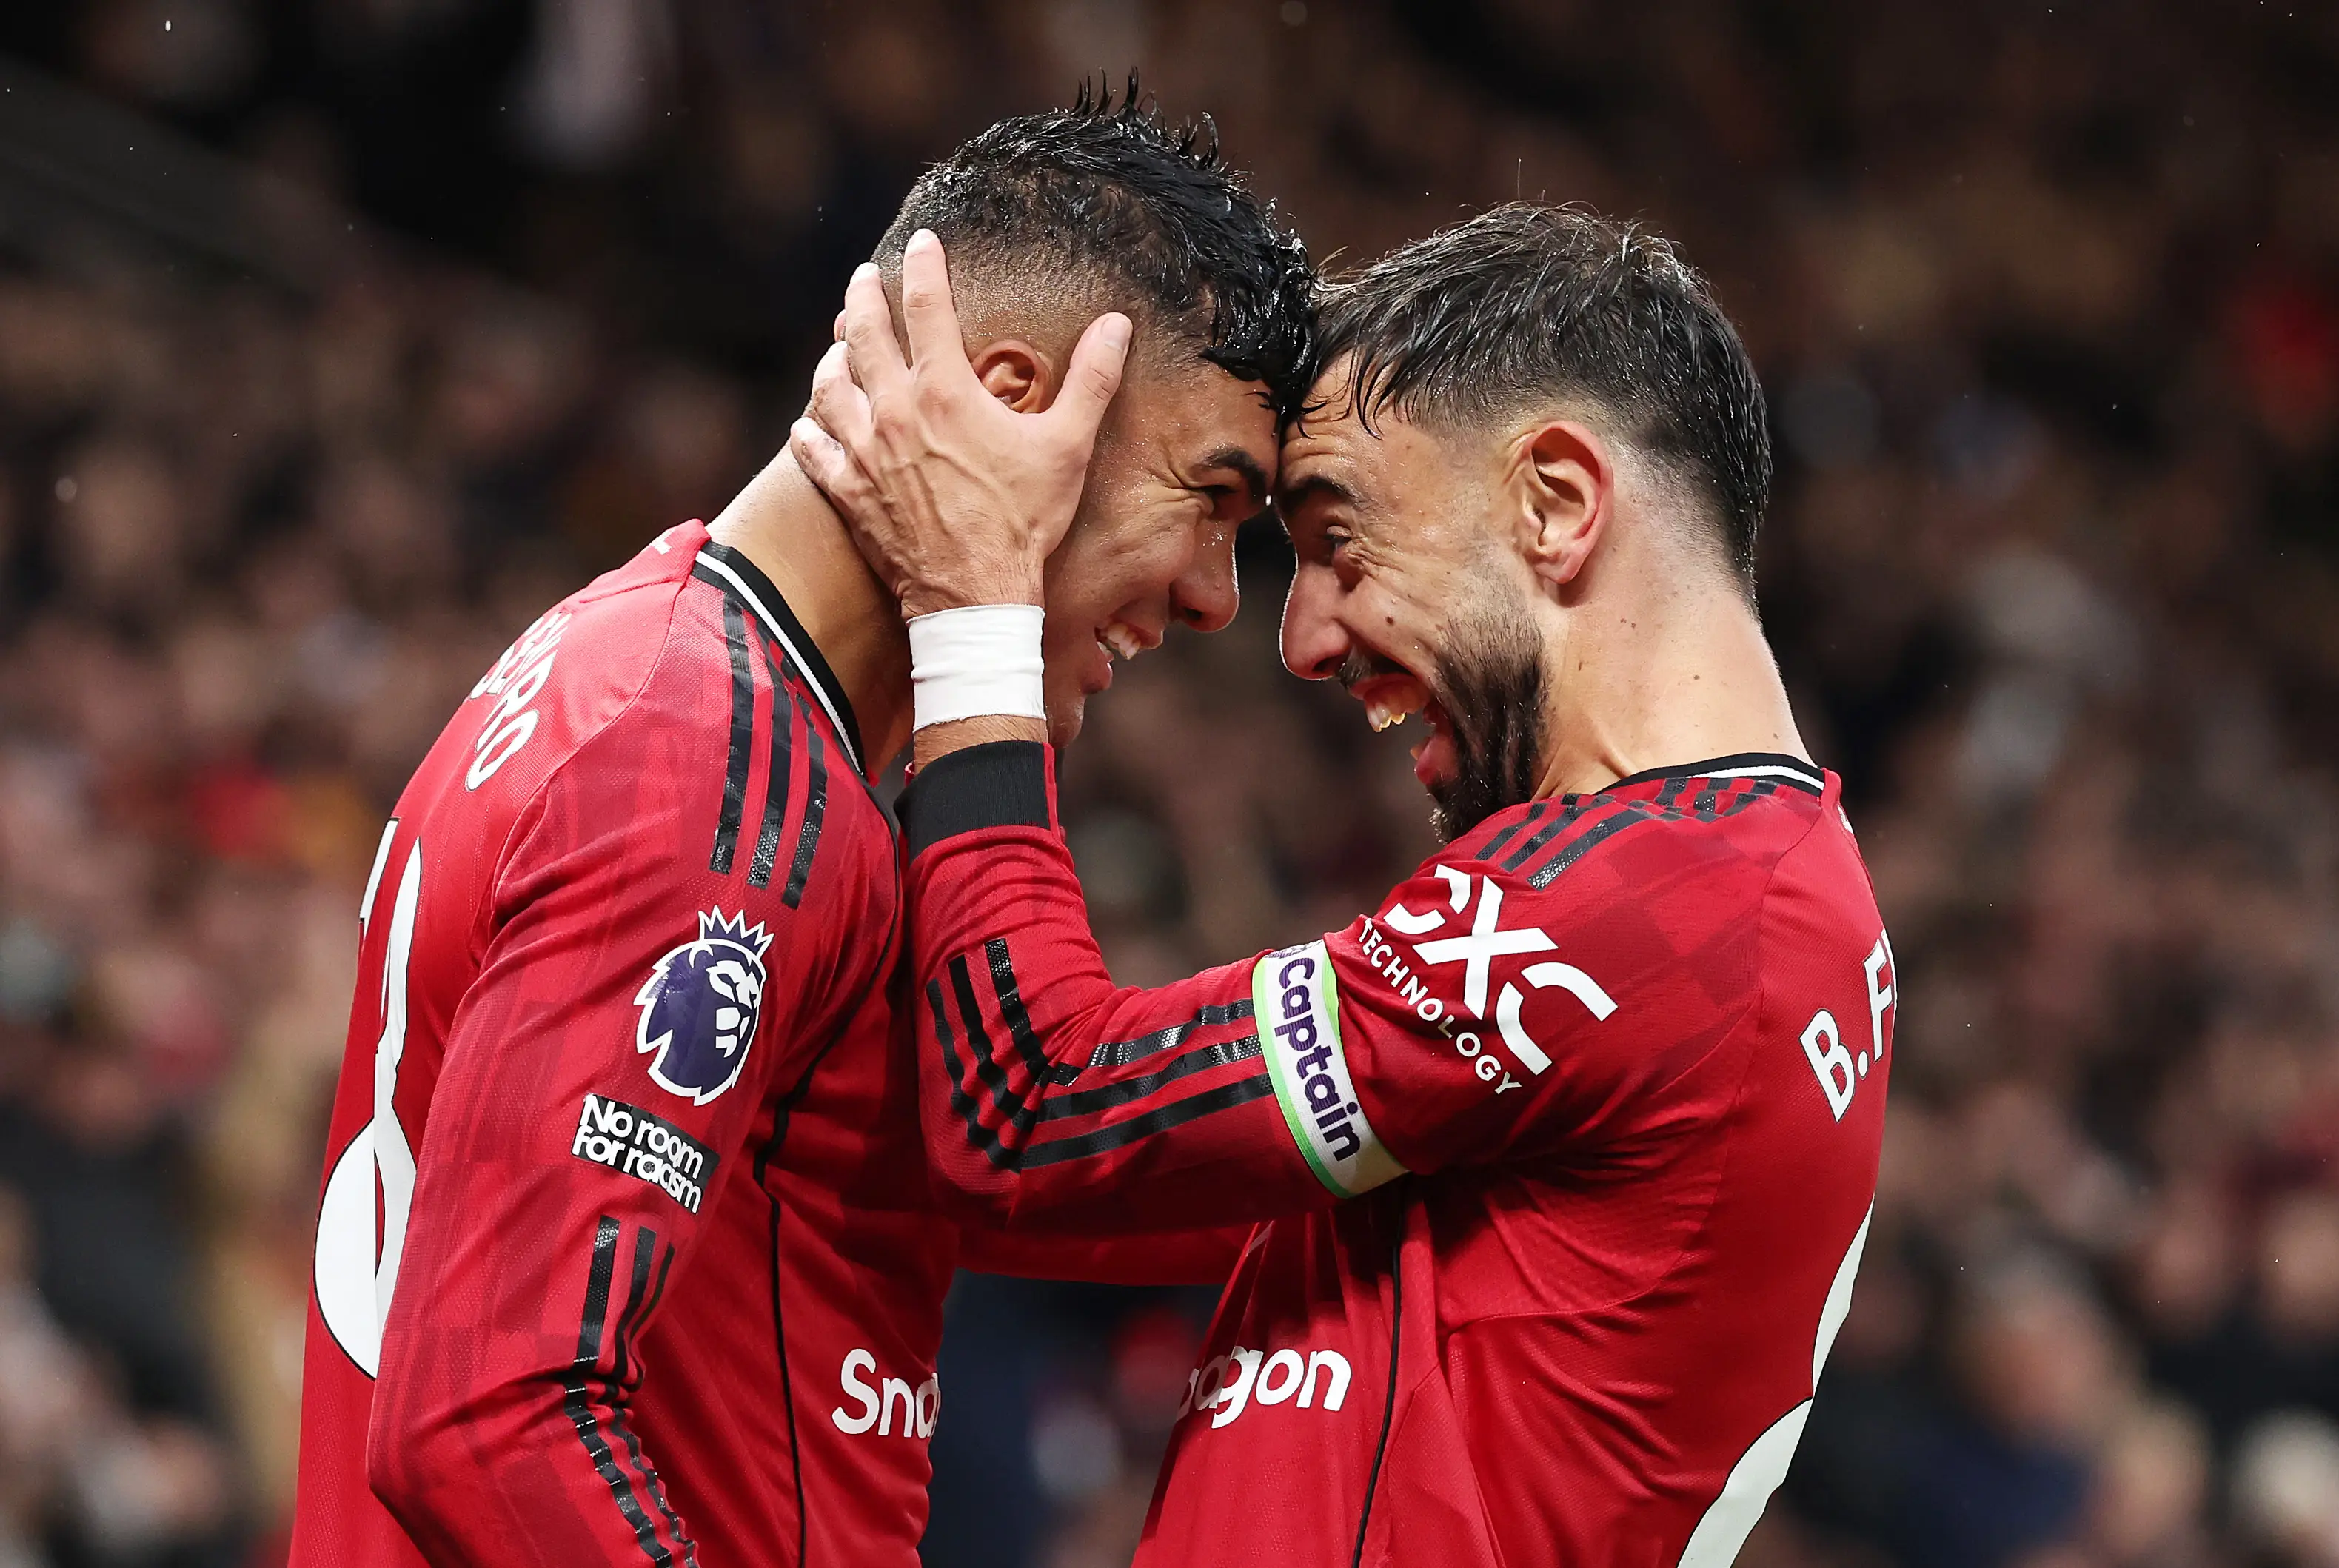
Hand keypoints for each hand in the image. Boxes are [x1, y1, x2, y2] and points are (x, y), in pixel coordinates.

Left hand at [790, 229, 1132, 616]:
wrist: (975, 595)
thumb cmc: (1024, 522)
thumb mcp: (1068, 447)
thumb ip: (1091, 380)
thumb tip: (1116, 325)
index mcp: (945, 391)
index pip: (926, 306)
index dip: (924, 266)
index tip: (923, 242)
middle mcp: (894, 412)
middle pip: (864, 334)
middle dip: (863, 297)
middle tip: (864, 277)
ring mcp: (864, 453)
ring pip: (830, 386)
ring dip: (833, 358)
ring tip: (839, 345)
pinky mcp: (848, 494)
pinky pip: (813, 450)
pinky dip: (808, 431)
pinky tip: (808, 423)